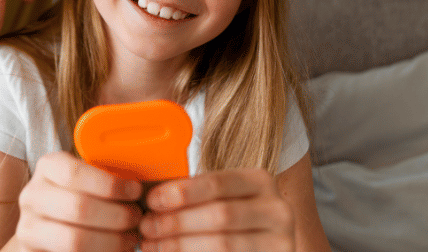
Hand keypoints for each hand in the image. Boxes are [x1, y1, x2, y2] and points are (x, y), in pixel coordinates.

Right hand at [15, 152, 142, 251]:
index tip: (135, 190)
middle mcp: (32, 196)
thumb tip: (142, 183)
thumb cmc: (79, 195)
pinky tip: (114, 251)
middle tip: (137, 218)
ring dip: (112, 242)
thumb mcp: (87, 178)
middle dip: (117, 216)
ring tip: (130, 239)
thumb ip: (106, 176)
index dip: (110, 184)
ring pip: (75, 240)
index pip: (74, 173)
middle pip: (78, 208)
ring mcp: (28, 227)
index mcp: (47, 168)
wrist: (48, 224)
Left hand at [140, 168, 295, 251]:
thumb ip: (196, 194)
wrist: (262, 246)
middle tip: (147, 227)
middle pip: (219, 215)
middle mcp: (277, 210)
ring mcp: (281, 242)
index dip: (181, 192)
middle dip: (177, 222)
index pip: (217, 183)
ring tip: (152, 245)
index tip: (152, 200)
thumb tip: (151, 197)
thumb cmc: (234, 219)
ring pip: (222, 244)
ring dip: (180, 245)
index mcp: (261, 181)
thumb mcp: (221, 198)